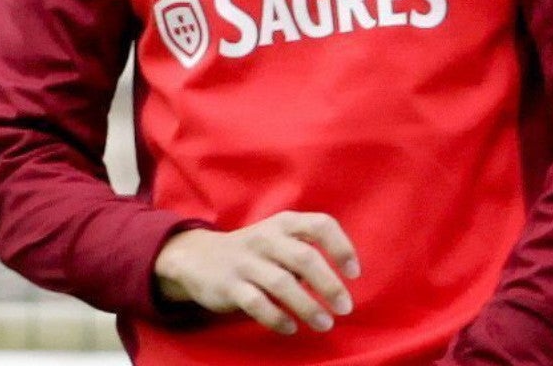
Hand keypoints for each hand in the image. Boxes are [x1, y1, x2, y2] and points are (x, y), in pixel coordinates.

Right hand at [154, 211, 358, 334]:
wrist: (198, 257)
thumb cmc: (256, 251)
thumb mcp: (280, 237)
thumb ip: (308, 249)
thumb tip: (341, 280)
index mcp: (285, 223)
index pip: (321, 225)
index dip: (342, 247)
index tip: (354, 274)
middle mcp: (266, 238)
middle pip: (305, 258)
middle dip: (329, 285)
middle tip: (345, 307)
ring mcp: (246, 262)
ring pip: (282, 284)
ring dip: (308, 306)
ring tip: (325, 323)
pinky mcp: (229, 285)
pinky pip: (257, 304)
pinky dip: (277, 318)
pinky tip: (291, 328)